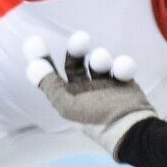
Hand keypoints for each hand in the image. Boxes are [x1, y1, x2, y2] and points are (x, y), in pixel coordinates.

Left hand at [25, 32, 155, 157]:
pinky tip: (123, 72)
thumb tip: (33, 66)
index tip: (36, 41)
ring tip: (103, 63)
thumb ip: (50, 86)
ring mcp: (106, 85)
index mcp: (70, 97)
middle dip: (76, 50)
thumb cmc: (97, 120)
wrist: (133, 128)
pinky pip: (121, 65)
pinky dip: (122, 65)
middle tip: (80, 38)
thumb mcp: (68, 106)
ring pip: (99, 60)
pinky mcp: (125, 83)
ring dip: (100, 58)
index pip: (53, 75)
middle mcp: (86, 90)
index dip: (44, 60)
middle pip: (76, 63)